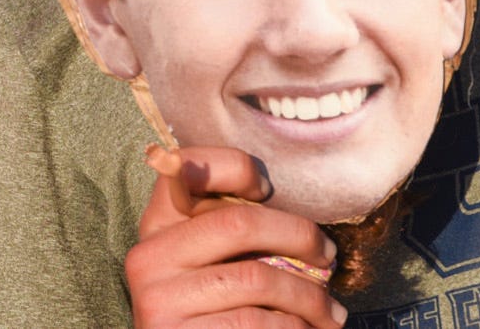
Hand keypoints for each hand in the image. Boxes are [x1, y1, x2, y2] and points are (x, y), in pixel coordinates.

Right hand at [127, 145, 342, 328]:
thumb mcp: (207, 268)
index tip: (267, 189)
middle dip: (299, 236)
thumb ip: (229, 238)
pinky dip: (294, 327)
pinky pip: (257, 321)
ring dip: (309, 297)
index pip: (185, 168)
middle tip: (328, 257)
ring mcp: (159, 298)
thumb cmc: (211, 314)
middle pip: (238, 222)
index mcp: (156, 228)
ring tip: (330, 312)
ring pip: (257, 278)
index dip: (233, 167)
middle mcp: (149, 257)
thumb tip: (300, 226)